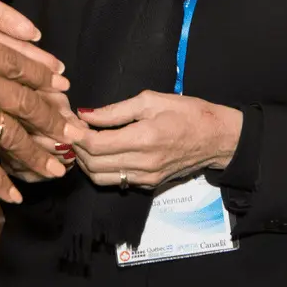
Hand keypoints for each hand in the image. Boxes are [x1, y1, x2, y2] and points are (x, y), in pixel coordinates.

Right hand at [0, 22, 84, 203]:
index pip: (16, 62)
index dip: (41, 74)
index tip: (62, 84)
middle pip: (26, 101)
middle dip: (54, 118)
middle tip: (77, 132)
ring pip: (15, 135)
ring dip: (39, 154)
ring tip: (60, 169)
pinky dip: (0, 182)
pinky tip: (16, 197)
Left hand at [70, 91, 244, 189]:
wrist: (217, 139)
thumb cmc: (188, 112)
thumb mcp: (151, 100)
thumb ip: (115, 111)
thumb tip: (85, 115)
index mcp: (144, 139)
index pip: (96, 145)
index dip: (76, 135)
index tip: (69, 122)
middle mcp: (143, 164)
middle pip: (93, 165)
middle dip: (76, 149)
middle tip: (71, 131)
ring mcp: (146, 179)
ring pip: (100, 178)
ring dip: (85, 162)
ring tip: (82, 142)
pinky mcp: (149, 185)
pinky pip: (116, 181)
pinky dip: (100, 169)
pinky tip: (99, 152)